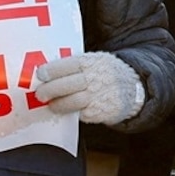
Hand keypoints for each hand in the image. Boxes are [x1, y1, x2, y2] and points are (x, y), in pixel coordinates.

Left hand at [31, 51, 146, 124]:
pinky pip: (83, 114)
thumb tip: (46, 72)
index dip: (52, 70)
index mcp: (92, 62)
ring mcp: (100, 96)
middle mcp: (96, 78)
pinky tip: (65, 111)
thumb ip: (74, 66)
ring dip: (59, 104)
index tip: (40, 75)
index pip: (69, 64)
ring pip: (75, 101)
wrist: (134, 88)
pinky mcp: (102, 112)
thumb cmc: (105, 73)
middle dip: (51, 90)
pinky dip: (72, 113)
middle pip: (69, 84)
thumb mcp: (94, 61)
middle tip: (40, 94)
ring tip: (51, 105)